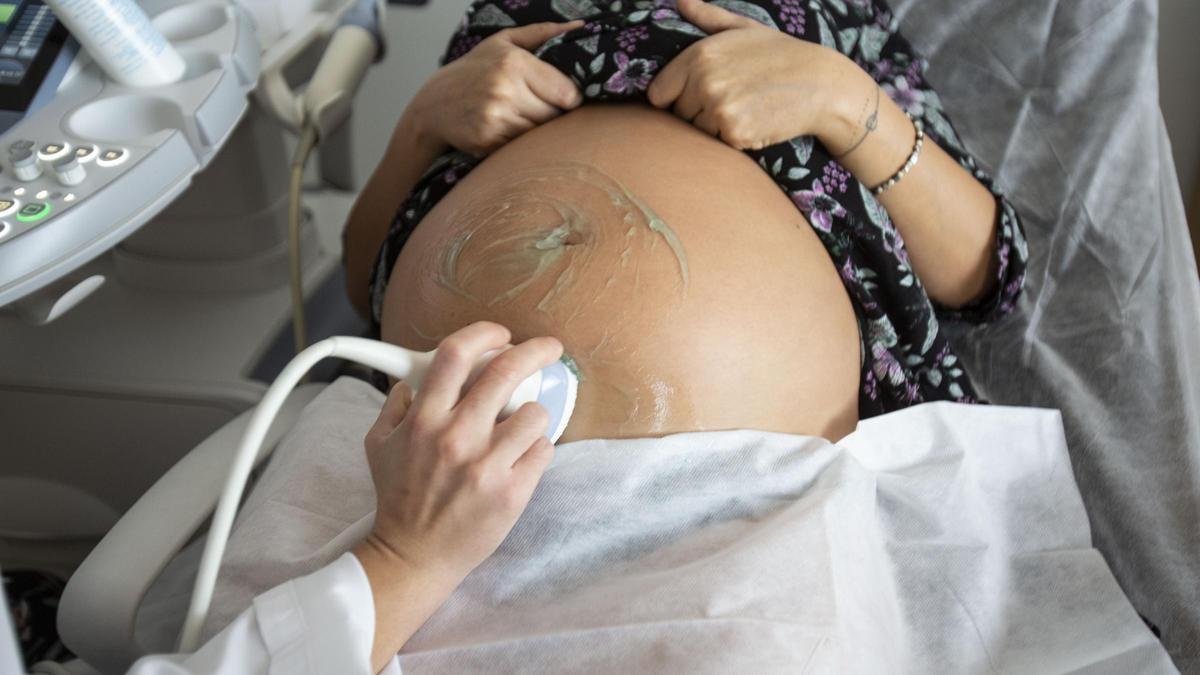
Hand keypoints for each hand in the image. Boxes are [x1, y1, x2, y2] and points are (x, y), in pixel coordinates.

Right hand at [357, 322, 562, 586]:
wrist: (414, 555)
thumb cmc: (399, 498)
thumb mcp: (379, 445)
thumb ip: (394, 406)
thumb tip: (410, 379)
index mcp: (424, 420)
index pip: (456, 354)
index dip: (484, 333)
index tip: (501, 333)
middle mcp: (456, 437)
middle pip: (506, 371)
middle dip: (535, 351)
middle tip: (548, 349)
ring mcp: (486, 465)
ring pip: (534, 412)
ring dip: (532, 413)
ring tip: (520, 426)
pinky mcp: (512, 492)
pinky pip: (543, 450)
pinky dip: (536, 449)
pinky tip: (520, 459)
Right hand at [407, 22, 583, 156]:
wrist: (434, 103)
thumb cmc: (476, 69)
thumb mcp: (504, 42)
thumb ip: (544, 33)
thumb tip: (581, 27)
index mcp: (514, 63)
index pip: (568, 93)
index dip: (569, 98)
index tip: (560, 97)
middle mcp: (505, 91)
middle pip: (555, 116)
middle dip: (551, 113)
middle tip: (535, 105)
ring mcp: (496, 118)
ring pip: (540, 133)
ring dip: (535, 128)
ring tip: (518, 114)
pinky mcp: (488, 141)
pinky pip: (522, 146)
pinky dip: (519, 141)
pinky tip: (505, 127)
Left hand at [647, 0, 861, 150]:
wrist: (822, 84)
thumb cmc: (781, 54)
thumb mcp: (743, 27)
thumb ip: (706, 17)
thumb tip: (679, 0)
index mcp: (700, 54)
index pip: (658, 93)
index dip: (675, 97)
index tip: (695, 95)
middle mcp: (704, 80)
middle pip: (678, 115)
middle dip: (697, 112)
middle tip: (732, 100)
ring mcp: (719, 108)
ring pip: (696, 132)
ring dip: (714, 127)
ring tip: (744, 109)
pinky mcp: (735, 133)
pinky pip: (717, 144)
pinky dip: (733, 139)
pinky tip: (753, 122)